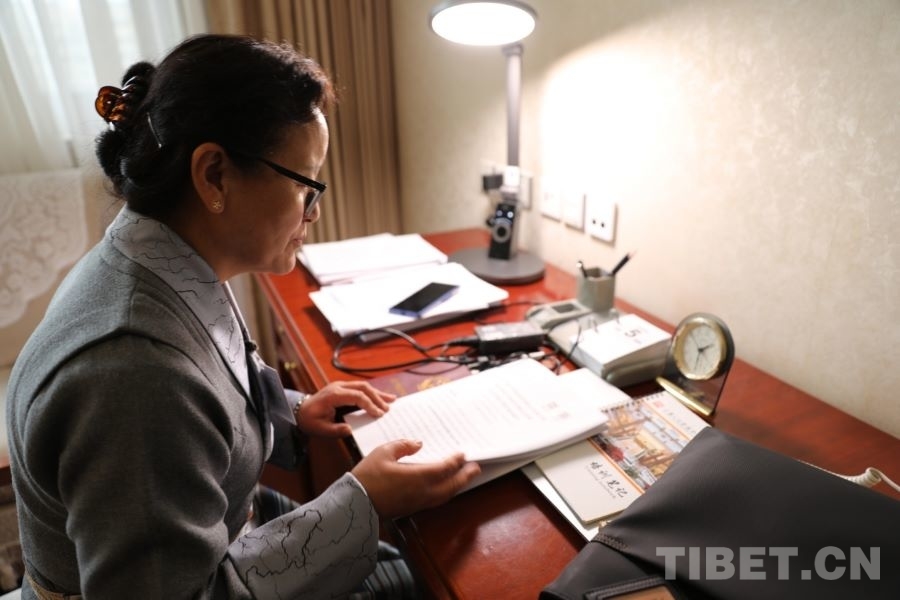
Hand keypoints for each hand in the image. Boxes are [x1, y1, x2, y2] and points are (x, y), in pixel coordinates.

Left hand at [297, 380, 394, 437]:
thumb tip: (350, 430)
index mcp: (333, 395)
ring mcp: (341, 385)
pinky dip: (372, 393)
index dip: (369, 404)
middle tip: (388, 408)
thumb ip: (335, 430)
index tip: (379, 414)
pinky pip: (360, 388)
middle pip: (363, 387)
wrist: (299, 411)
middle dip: (377, 398)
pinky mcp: (343, 388)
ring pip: (363, 386)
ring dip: (378, 393)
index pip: (356, 396)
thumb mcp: (320, 429)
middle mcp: (338, 386)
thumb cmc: (310, 420)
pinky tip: (381, 397)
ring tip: (392, 400)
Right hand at [351, 440, 481, 518]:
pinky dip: (446, 492)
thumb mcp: (383, 452)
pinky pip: (436, 500)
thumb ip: (403, 446)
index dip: (456, 461)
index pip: (445, 468)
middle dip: (465, 476)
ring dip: (457, 486)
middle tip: (476, 468)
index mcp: (418, 477)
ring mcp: (418, 502)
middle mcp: (423, 492)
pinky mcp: (412, 508)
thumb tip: (418, 443)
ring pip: (445, 495)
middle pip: (452, 485)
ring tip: (464, 478)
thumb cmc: (367, 477)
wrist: (354, 503)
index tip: (463, 454)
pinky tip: (445, 487)